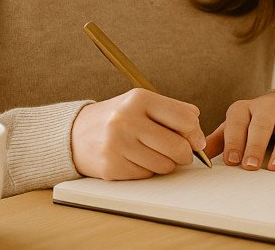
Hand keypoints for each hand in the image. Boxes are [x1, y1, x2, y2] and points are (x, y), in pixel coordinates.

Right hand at [71, 88, 205, 179]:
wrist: (76, 134)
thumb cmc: (119, 119)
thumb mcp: (143, 104)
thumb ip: (174, 111)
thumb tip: (198, 132)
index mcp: (139, 99)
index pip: (186, 120)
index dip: (196, 134)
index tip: (195, 141)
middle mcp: (127, 119)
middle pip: (178, 147)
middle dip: (185, 155)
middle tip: (180, 154)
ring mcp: (117, 144)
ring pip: (164, 166)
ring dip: (165, 164)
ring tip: (153, 154)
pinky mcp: (111, 167)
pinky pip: (147, 176)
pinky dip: (147, 171)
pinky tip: (136, 160)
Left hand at [204, 92, 274, 170]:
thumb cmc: (258, 121)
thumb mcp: (238, 125)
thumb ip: (221, 139)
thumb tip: (199, 155)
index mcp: (245, 108)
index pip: (237, 122)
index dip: (233, 141)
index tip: (231, 161)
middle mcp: (268, 106)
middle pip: (261, 124)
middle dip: (255, 146)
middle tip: (250, 166)